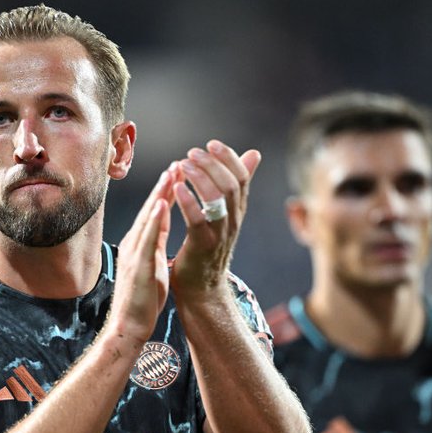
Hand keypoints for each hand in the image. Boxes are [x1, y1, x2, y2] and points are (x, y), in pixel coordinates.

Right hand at [107, 168, 174, 344]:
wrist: (129, 326)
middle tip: (179, 162)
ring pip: (149, 218)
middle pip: (152, 209)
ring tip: (173, 173)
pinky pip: (148, 239)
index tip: (179, 172)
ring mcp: (135, 253)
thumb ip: (154, 246)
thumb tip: (161, 229)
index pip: (155, 213)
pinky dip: (154, 220)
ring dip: (160, 194)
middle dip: (165, 185)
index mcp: (140, 245)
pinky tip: (162, 204)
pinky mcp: (139, 265)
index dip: (166, 192)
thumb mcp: (152, 266)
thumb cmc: (142, 299)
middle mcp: (135, 244)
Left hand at [169, 139, 260, 302]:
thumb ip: (237, 184)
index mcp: (237, 211)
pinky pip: (198, 220)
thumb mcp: (226, 213)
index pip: (242, 177)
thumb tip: (254, 154)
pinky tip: (177, 188)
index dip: (228, 158)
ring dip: (200, 177)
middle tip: (192, 153)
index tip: (211, 144)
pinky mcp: (202, 246)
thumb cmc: (209, 246)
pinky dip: (188, 201)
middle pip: (231, 184)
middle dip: (211, 164)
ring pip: (218, 199)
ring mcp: (219, 234)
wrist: (202, 288)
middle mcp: (233, 220)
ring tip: (183, 165)